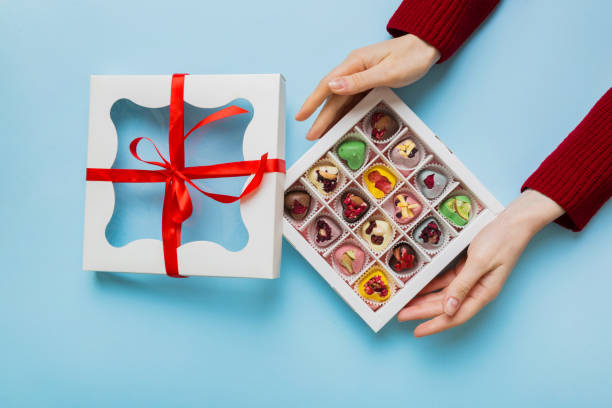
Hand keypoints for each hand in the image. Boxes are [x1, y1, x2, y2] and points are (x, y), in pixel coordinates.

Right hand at [295, 34, 439, 139]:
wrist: (427, 47)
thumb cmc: (411, 57)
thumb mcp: (387, 72)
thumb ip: (359, 81)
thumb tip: (332, 87)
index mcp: (354, 62)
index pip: (327, 84)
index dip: (313, 102)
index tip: (301, 116)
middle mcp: (354, 68)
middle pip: (332, 96)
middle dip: (321, 116)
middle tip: (312, 136)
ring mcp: (360, 75)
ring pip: (341, 100)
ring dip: (331, 117)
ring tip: (322, 135)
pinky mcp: (368, 82)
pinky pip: (352, 100)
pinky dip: (345, 113)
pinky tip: (340, 124)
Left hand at [398, 190, 564, 336]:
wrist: (513, 222)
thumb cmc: (500, 241)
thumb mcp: (479, 262)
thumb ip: (463, 285)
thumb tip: (449, 309)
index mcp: (483, 293)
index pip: (456, 316)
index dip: (435, 325)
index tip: (417, 331)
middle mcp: (477, 290)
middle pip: (446, 307)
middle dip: (423, 313)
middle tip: (401, 315)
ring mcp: (471, 280)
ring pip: (444, 295)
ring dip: (425, 300)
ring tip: (406, 305)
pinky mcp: (467, 269)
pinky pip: (446, 282)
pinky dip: (432, 285)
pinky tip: (418, 288)